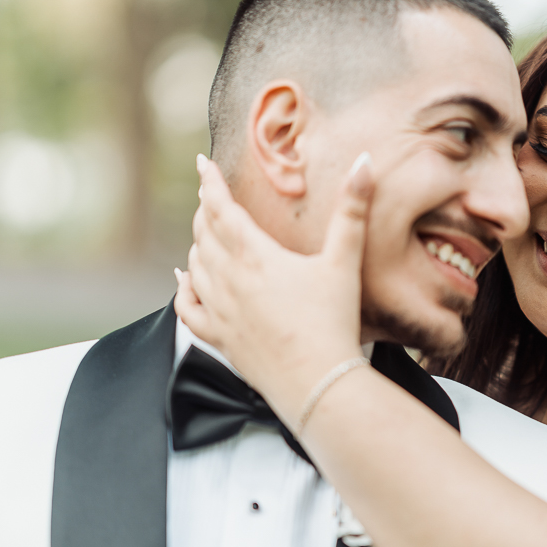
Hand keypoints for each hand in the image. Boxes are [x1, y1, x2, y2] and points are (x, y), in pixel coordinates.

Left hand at [174, 152, 373, 421]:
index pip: (222, 209)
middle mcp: (229, 280)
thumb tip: (365, 163)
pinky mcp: (220, 338)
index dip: (210, 183)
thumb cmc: (332, 323)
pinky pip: (188, 309)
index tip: (202, 165)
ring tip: (205, 231)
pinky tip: (183, 279)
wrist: (318, 383)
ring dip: (197, 243)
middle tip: (210, 195)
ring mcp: (220, 311)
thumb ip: (353, 210)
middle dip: (206, 210)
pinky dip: (182, 289)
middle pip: (205, 234)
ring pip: (195, 266)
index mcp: (255, 256)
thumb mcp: (344, 261)